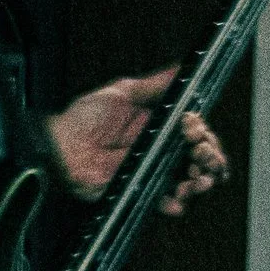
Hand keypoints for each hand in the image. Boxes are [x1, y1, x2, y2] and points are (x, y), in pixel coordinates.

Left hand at [49, 69, 228, 213]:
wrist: (58, 147)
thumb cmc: (83, 118)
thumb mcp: (121, 92)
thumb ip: (155, 84)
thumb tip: (181, 66)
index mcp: (161, 127)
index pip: (198, 133)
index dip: (205, 134)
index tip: (196, 130)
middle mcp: (161, 151)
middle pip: (202, 159)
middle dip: (211, 158)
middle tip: (201, 155)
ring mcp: (152, 173)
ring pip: (191, 182)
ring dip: (201, 181)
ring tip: (196, 179)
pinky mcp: (139, 192)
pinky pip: (164, 203)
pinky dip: (175, 204)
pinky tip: (176, 198)